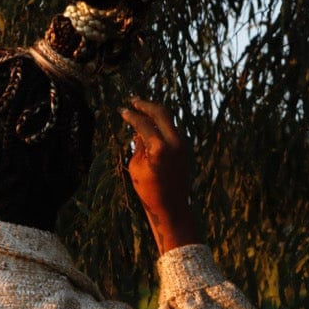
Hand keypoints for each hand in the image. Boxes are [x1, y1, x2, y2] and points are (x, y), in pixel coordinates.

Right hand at [120, 98, 198, 253]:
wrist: (172, 207)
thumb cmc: (149, 191)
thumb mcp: (136, 167)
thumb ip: (138, 146)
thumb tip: (139, 131)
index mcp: (160, 148)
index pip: (144, 124)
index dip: (132, 116)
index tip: (123, 111)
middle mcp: (175, 143)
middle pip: (161, 113)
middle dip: (146, 105)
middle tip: (134, 101)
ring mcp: (183, 145)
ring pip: (169, 120)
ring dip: (155, 113)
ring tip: (141, 110)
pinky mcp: (185, 148)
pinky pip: (172, 130)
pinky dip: (161, 124)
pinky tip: (151, 124)